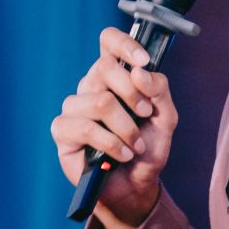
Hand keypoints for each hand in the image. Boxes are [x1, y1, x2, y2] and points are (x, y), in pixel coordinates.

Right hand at [51, 27, 177, 228]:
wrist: (135, 187)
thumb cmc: (146, 150)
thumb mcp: (165, 118)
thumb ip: (159, 90)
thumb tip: (140, 73)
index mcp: (114, 76)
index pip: (108, 42)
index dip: (124, 44)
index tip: (143, 62)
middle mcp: (91, 86)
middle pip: (105, 68)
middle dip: (134, 96)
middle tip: (146, 117)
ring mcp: (74, 107)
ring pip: (101, 102)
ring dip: (126, 128)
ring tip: (135, 146)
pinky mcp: (63, 130)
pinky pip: (86, 127)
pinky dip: (110, 143)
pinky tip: (120, 155)